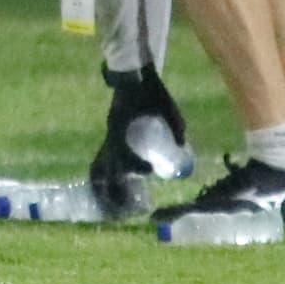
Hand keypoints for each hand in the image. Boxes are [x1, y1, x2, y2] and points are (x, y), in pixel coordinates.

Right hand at [91, 63, 191, 216]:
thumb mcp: (169, 109)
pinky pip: (103, 159)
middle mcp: (112, 135)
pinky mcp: (111, 135)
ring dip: (106, 185)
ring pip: (102, 165)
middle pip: (107, 167)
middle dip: (114, 188)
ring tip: (111, 204)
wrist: (132, 75)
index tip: (149, 172)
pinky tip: (106, 187)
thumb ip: (175, 128)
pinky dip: (103, 174)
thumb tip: (182, 148)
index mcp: (122, 128)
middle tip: (123, 207)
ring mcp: (109, 135)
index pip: (124, 152)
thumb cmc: (150, 92)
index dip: (135, 165)